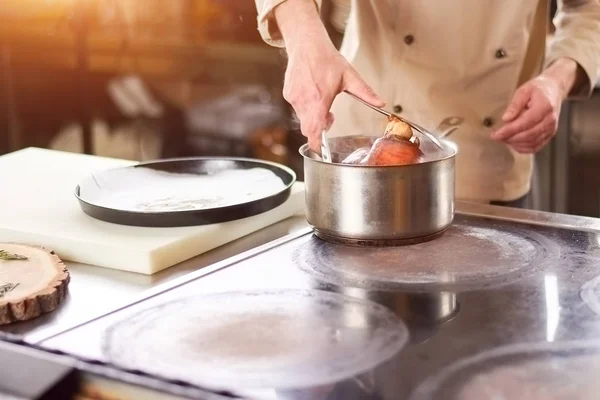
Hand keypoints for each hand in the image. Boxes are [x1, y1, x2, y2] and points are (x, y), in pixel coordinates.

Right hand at [274, 0, 383, 150]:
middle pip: (308, 128)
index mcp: (319, 99)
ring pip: (302, 119)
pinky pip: (297, 108)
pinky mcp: (288, 94)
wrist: (306, 44)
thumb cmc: (326, 59)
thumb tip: (381, 103)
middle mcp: (303, 101)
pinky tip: (313, 93)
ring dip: (313, 117)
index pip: (314, 130)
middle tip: (330, 117)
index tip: (319, 150)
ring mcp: (294, 98)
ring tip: (322, 101)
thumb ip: (365, 93)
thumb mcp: (350, 76)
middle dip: (319, 129)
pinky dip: (305, 108)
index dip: (316, 143)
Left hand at [490, 75, 562, 153]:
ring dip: (515, 144)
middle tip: (496, 136)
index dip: (508, 131)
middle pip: (528, 135)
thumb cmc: (538, 89)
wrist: (554, 89)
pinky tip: (513, 143)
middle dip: (509, 138)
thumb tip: (505, 119)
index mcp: (544, 107)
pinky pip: (536, 147)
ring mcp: (551, 129)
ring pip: (531, 143)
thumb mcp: (524, 90)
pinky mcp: (550, 135)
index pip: (525, 123)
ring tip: (503, 138)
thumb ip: (514, 105)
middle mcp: (550, 120)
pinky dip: (523, 148)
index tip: (495, 134)